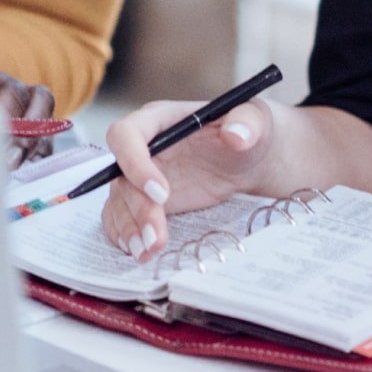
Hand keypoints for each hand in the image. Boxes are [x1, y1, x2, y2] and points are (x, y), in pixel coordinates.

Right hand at [101, 97, 273, 261]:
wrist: (249, 160)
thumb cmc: (246, 130)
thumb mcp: (254, 120)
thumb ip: (247, 122)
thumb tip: (235, 134)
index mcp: (159, 118)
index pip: (126, 134)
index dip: (135, 163)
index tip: (162, 193)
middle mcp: (143, 147)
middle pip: (119, 176)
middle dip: (136, 209)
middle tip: (157, 237)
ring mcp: (140, 177)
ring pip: (117, 202)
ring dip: (128, 229)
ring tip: (148, 253)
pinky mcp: (144, 202)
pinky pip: (120, 218)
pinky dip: (125, 236)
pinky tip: (141, 252)